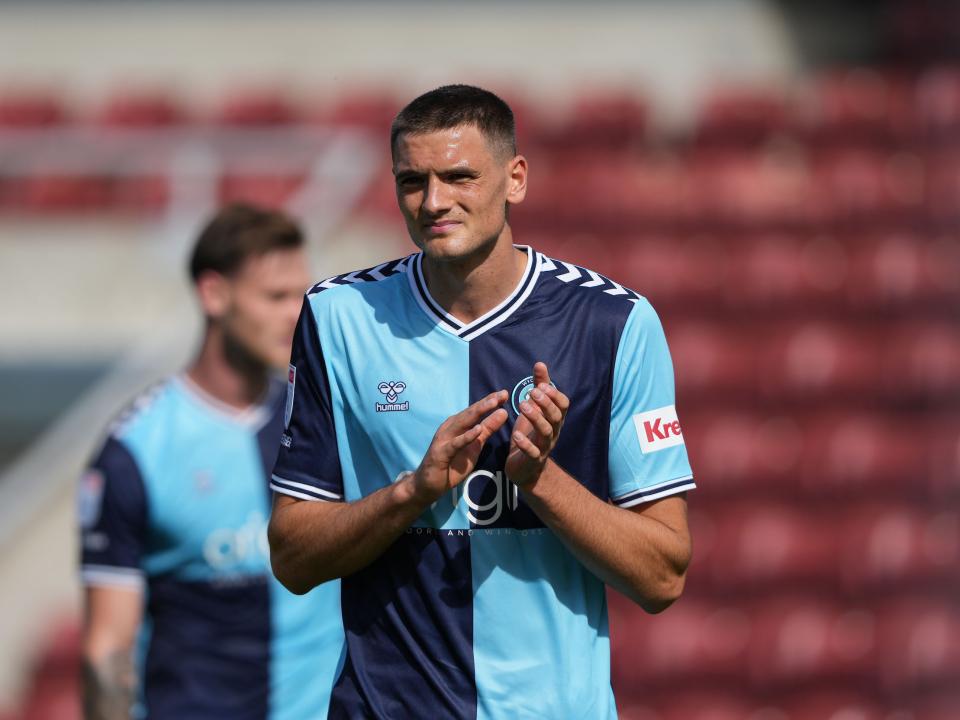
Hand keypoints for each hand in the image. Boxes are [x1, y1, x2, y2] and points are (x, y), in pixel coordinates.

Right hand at [411, 390, 508, 503]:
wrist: (429, 484)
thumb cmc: (453, 463)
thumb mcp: (475, 445)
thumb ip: (488, 429)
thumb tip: (503, 412)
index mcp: (458, 424)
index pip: (476, 410)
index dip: (490, 401)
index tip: (505, 393)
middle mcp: (451, 427)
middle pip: (471, 413)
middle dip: (487, 402)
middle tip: (503, 393)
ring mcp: (444, 439)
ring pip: (463, 423)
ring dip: (478, 412)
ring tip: (493, 404)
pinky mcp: (441, 453)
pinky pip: (455, 443)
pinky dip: (466, 436)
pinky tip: (478, 430)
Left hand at [505, 362, 568, 486]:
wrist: (525, 467)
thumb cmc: (530, 433)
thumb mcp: (534, 408)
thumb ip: (539, 387)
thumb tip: (540, 363)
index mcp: (554, 419)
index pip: (563, 405)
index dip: (554, 395)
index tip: (541, 385)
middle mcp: (553, 431)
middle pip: (556, 416)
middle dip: (546, 403)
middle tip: (532, 392)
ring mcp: (544, 447)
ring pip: (546, 432)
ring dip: (536, 418)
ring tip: (522, 406)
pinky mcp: (533, 460)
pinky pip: (533, 453)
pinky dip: (525, 444)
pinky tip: (515, 435)